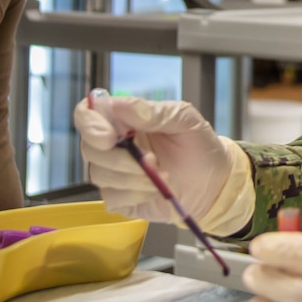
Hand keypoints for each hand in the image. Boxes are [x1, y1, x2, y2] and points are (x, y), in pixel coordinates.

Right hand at [74, 95, 233, 223]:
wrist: (215, 181)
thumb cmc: (199, 145)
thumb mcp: (185, 120)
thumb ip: (154, 112)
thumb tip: (120, 105)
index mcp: (125, 119)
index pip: (87, 113)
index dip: (89, 123)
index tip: (108, 137)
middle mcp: (114, 144)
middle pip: (89, 148)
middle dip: (119, 158)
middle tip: (152, 160)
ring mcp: (114, 171)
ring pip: (99, 174)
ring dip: (133, 177)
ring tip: (164, 175)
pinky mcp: (120, 197)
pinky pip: (112, 197)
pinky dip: (136, 194)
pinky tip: (156, 190)